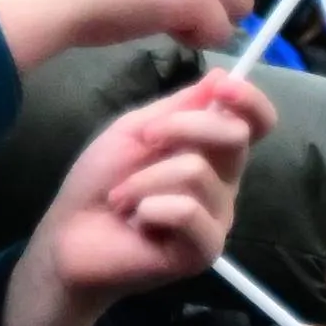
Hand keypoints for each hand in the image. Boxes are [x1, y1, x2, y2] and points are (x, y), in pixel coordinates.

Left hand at [3, 72, 277, 325]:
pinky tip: (136, 222)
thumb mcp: (134, 130)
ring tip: (122, 198)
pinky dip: (150, 207)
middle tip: (143, 140)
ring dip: (145, 179)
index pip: (255, 123)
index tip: (222, 86)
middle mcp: (223, 183)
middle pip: (234, 136)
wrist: (69, 237)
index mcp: (211, 151)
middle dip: (182, 127)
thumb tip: (220, 75)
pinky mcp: (205, 250)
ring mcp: (217, 218)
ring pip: (197, 172)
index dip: (249, 99)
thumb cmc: (101, 182)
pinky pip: (187, 211)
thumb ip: (179, 107)